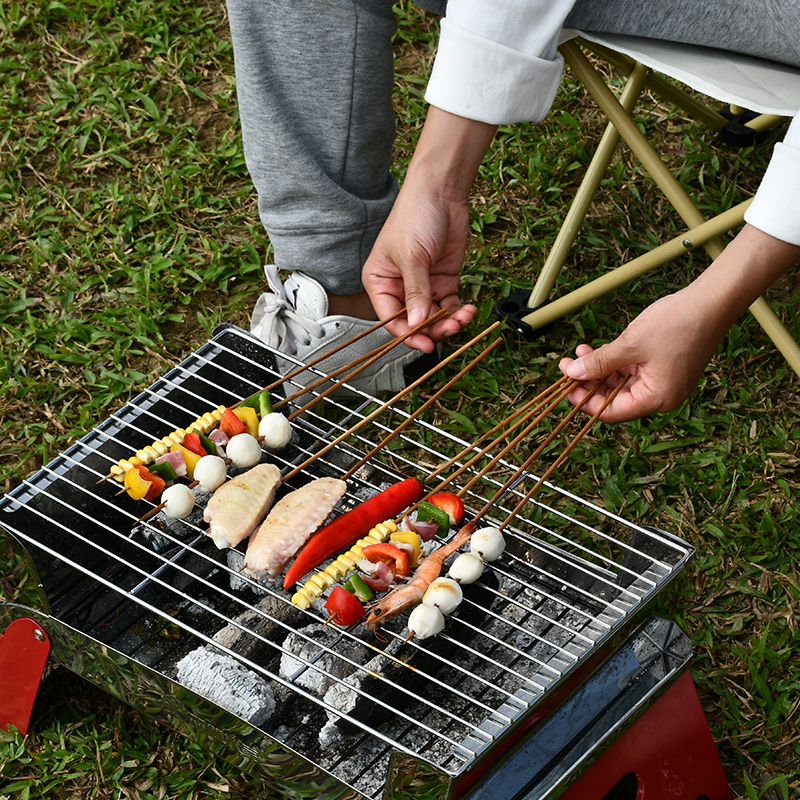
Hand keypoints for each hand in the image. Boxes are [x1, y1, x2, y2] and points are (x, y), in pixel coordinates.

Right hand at [362, 107, 494, 351]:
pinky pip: (449, 306)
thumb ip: (416, 292)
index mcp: (380, 282)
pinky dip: (459, 312)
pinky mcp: (443, 281)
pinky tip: (468, 311)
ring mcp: (423, 286)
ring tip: (463, 318)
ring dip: (449, 322)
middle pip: (415, 322)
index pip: (390, 318)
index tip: (426, 344)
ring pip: (434, 317)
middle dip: (433, 328)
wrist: (441, 193)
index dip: (408, 334)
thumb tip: (416, 325)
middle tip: (451, 328)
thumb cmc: (414, 216)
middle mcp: (399, 287)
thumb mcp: (412, 257)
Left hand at [558, 289, 725, 421]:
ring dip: (599, 368)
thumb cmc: (678, 322)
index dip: (584, 401)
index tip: (564, 386)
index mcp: (658, 398)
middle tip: (565, 365)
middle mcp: (663, 396)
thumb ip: (599, 362)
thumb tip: (572, 373)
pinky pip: (632, 371)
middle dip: (588, 381)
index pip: (611, 412)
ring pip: (621, 383)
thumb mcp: (630, 344)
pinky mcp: (664, 367)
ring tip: (579, 351)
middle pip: (614, 399)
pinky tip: (595, 349)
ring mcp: (664, 381)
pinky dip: (614, 361)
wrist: (713, 300)